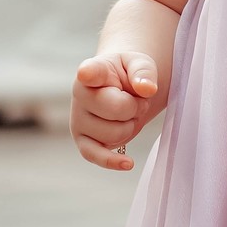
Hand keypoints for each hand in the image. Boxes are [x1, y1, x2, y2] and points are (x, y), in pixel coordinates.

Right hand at [71, 52, 158, 171]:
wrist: (120, 88)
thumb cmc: (128, 74)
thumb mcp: (140, 63)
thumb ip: (143, 72)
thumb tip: (147, 89)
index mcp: (93, 70)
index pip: (90, 72)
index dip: (89, 74)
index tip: (86, 74)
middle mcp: (80, 95)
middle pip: (117, 109)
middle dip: (136, 107)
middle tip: (136, 100)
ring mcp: (79, 120)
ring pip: (114, 134)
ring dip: (130, 126)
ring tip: (128, 113)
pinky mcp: (83, 140)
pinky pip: (95, 156)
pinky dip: (111, 161)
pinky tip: (128, 163)